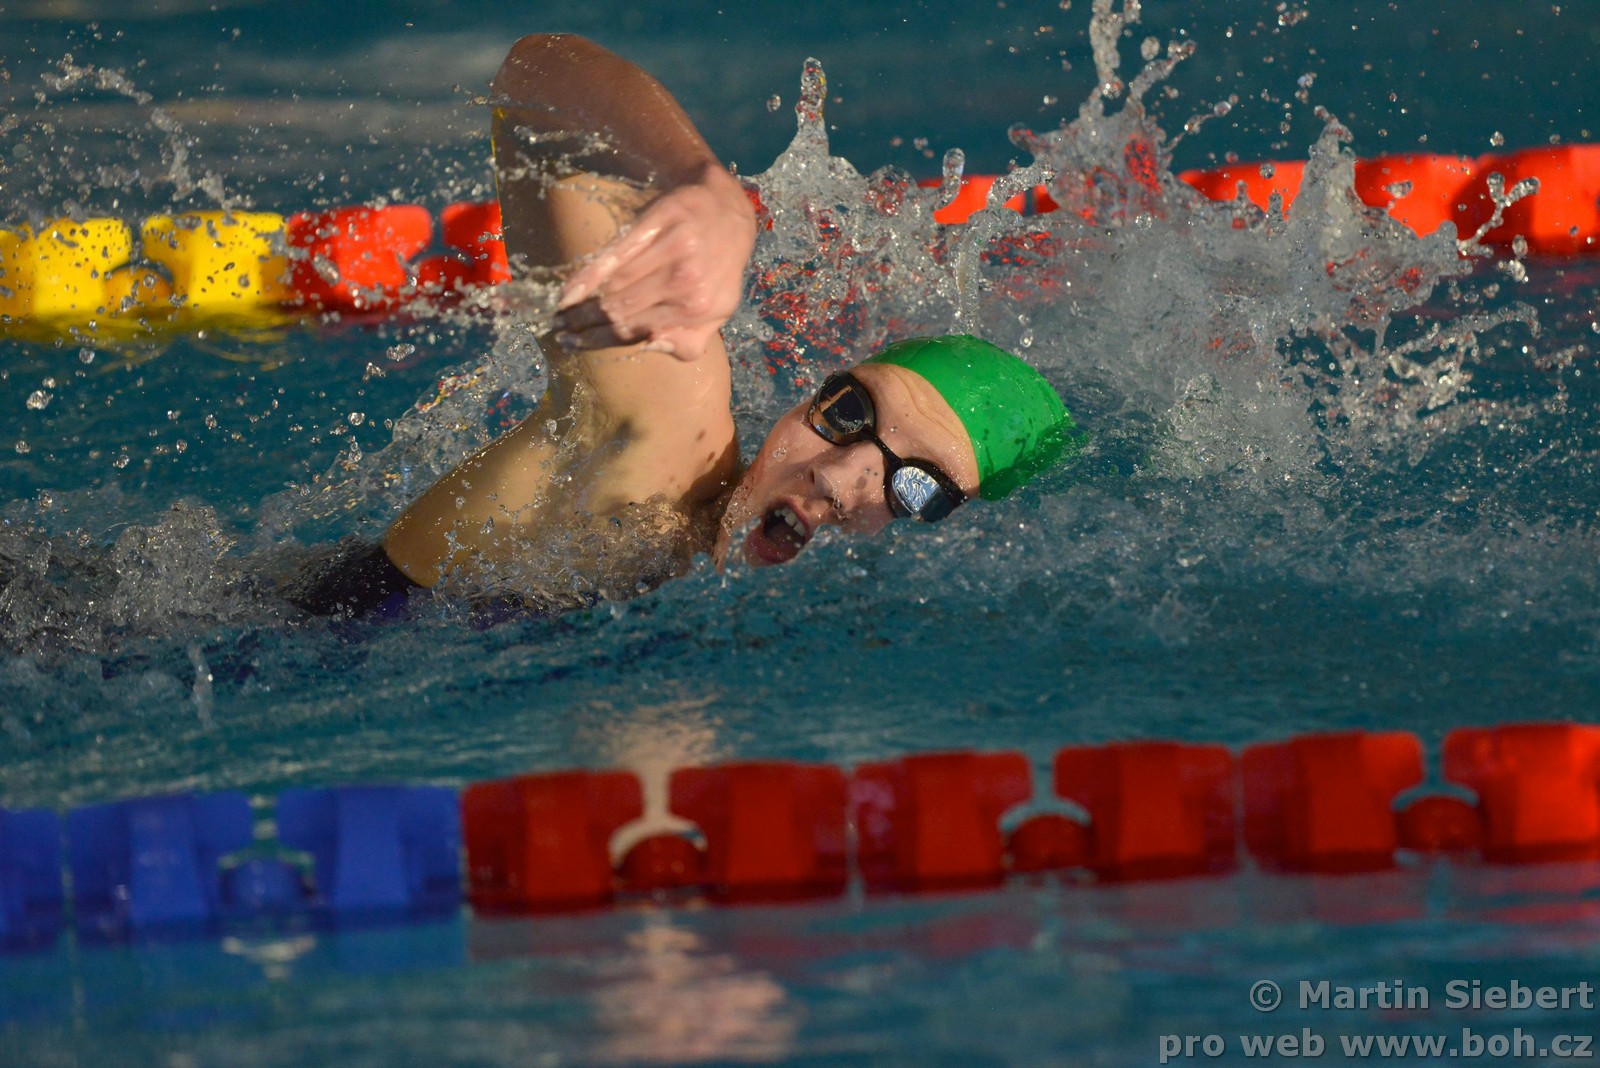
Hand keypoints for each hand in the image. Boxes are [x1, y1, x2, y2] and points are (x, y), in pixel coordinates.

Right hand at [552, 165, 756, 359]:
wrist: (727, 208)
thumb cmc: (717, 267)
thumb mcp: (717, 311)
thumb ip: (689, 340)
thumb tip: (648, 347)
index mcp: (698, 309)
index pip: (636, 332)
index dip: (600, 341)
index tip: (574, 345)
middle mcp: (687, 281)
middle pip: (620, 311)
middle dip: (584, 325)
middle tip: (560, 331)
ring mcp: (673, 249)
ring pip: (615, 286)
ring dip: (581, 304)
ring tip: (560, 314)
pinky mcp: (658, 222)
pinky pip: (615, 254)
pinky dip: (588, 275)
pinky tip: (569, 291)